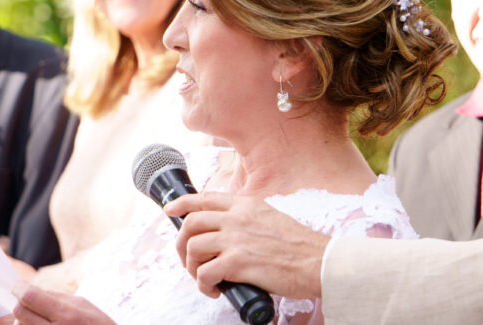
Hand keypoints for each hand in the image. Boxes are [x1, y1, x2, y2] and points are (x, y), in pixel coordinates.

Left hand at [12, 281, 115, 324]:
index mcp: (66, 313)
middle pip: (19, 312)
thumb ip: (56, 296)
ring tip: (37, 318)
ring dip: (23, 321)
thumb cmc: (97, 324)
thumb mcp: (82, 304)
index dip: (19, 288)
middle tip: (27, 302)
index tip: (18, 286)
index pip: (29, 297)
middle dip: (20, 304)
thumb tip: (32, 290)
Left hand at [164, 192, 328, 299]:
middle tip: (187, 259)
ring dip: (192, 267)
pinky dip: (204, 284)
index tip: (170, 210)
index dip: (182, 203)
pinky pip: (205, 273)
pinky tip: (216, 289)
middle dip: (181, 243)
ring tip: (204, 277)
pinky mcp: (239, 263)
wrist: (318, 262)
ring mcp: (236, 239)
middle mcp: (236, 218)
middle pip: (191, 223)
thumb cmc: (298, 245)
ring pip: (193, 247)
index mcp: (245, 205)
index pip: (204, 198)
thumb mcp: (269, 217)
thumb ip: (245, 217)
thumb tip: (223, 228)